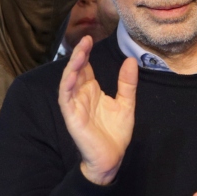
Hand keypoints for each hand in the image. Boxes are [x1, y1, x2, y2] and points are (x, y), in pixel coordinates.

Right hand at [58, 36, 137, 184]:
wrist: (111, 158)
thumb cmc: (115, 133)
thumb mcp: (126, 104)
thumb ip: (127, 83)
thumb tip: (130, 60)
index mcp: (92, 91)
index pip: (86, 67)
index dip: (87, 53)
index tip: (91, 38)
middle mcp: (81, 95)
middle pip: (77, 70)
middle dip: (80, 54)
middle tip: (85, 39)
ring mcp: (74, 105)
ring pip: (69, 80)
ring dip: (73, 66)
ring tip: (80, 52)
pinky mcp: (71, 116)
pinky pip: (66, 97)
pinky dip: (67, 84)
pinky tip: (73, 74)